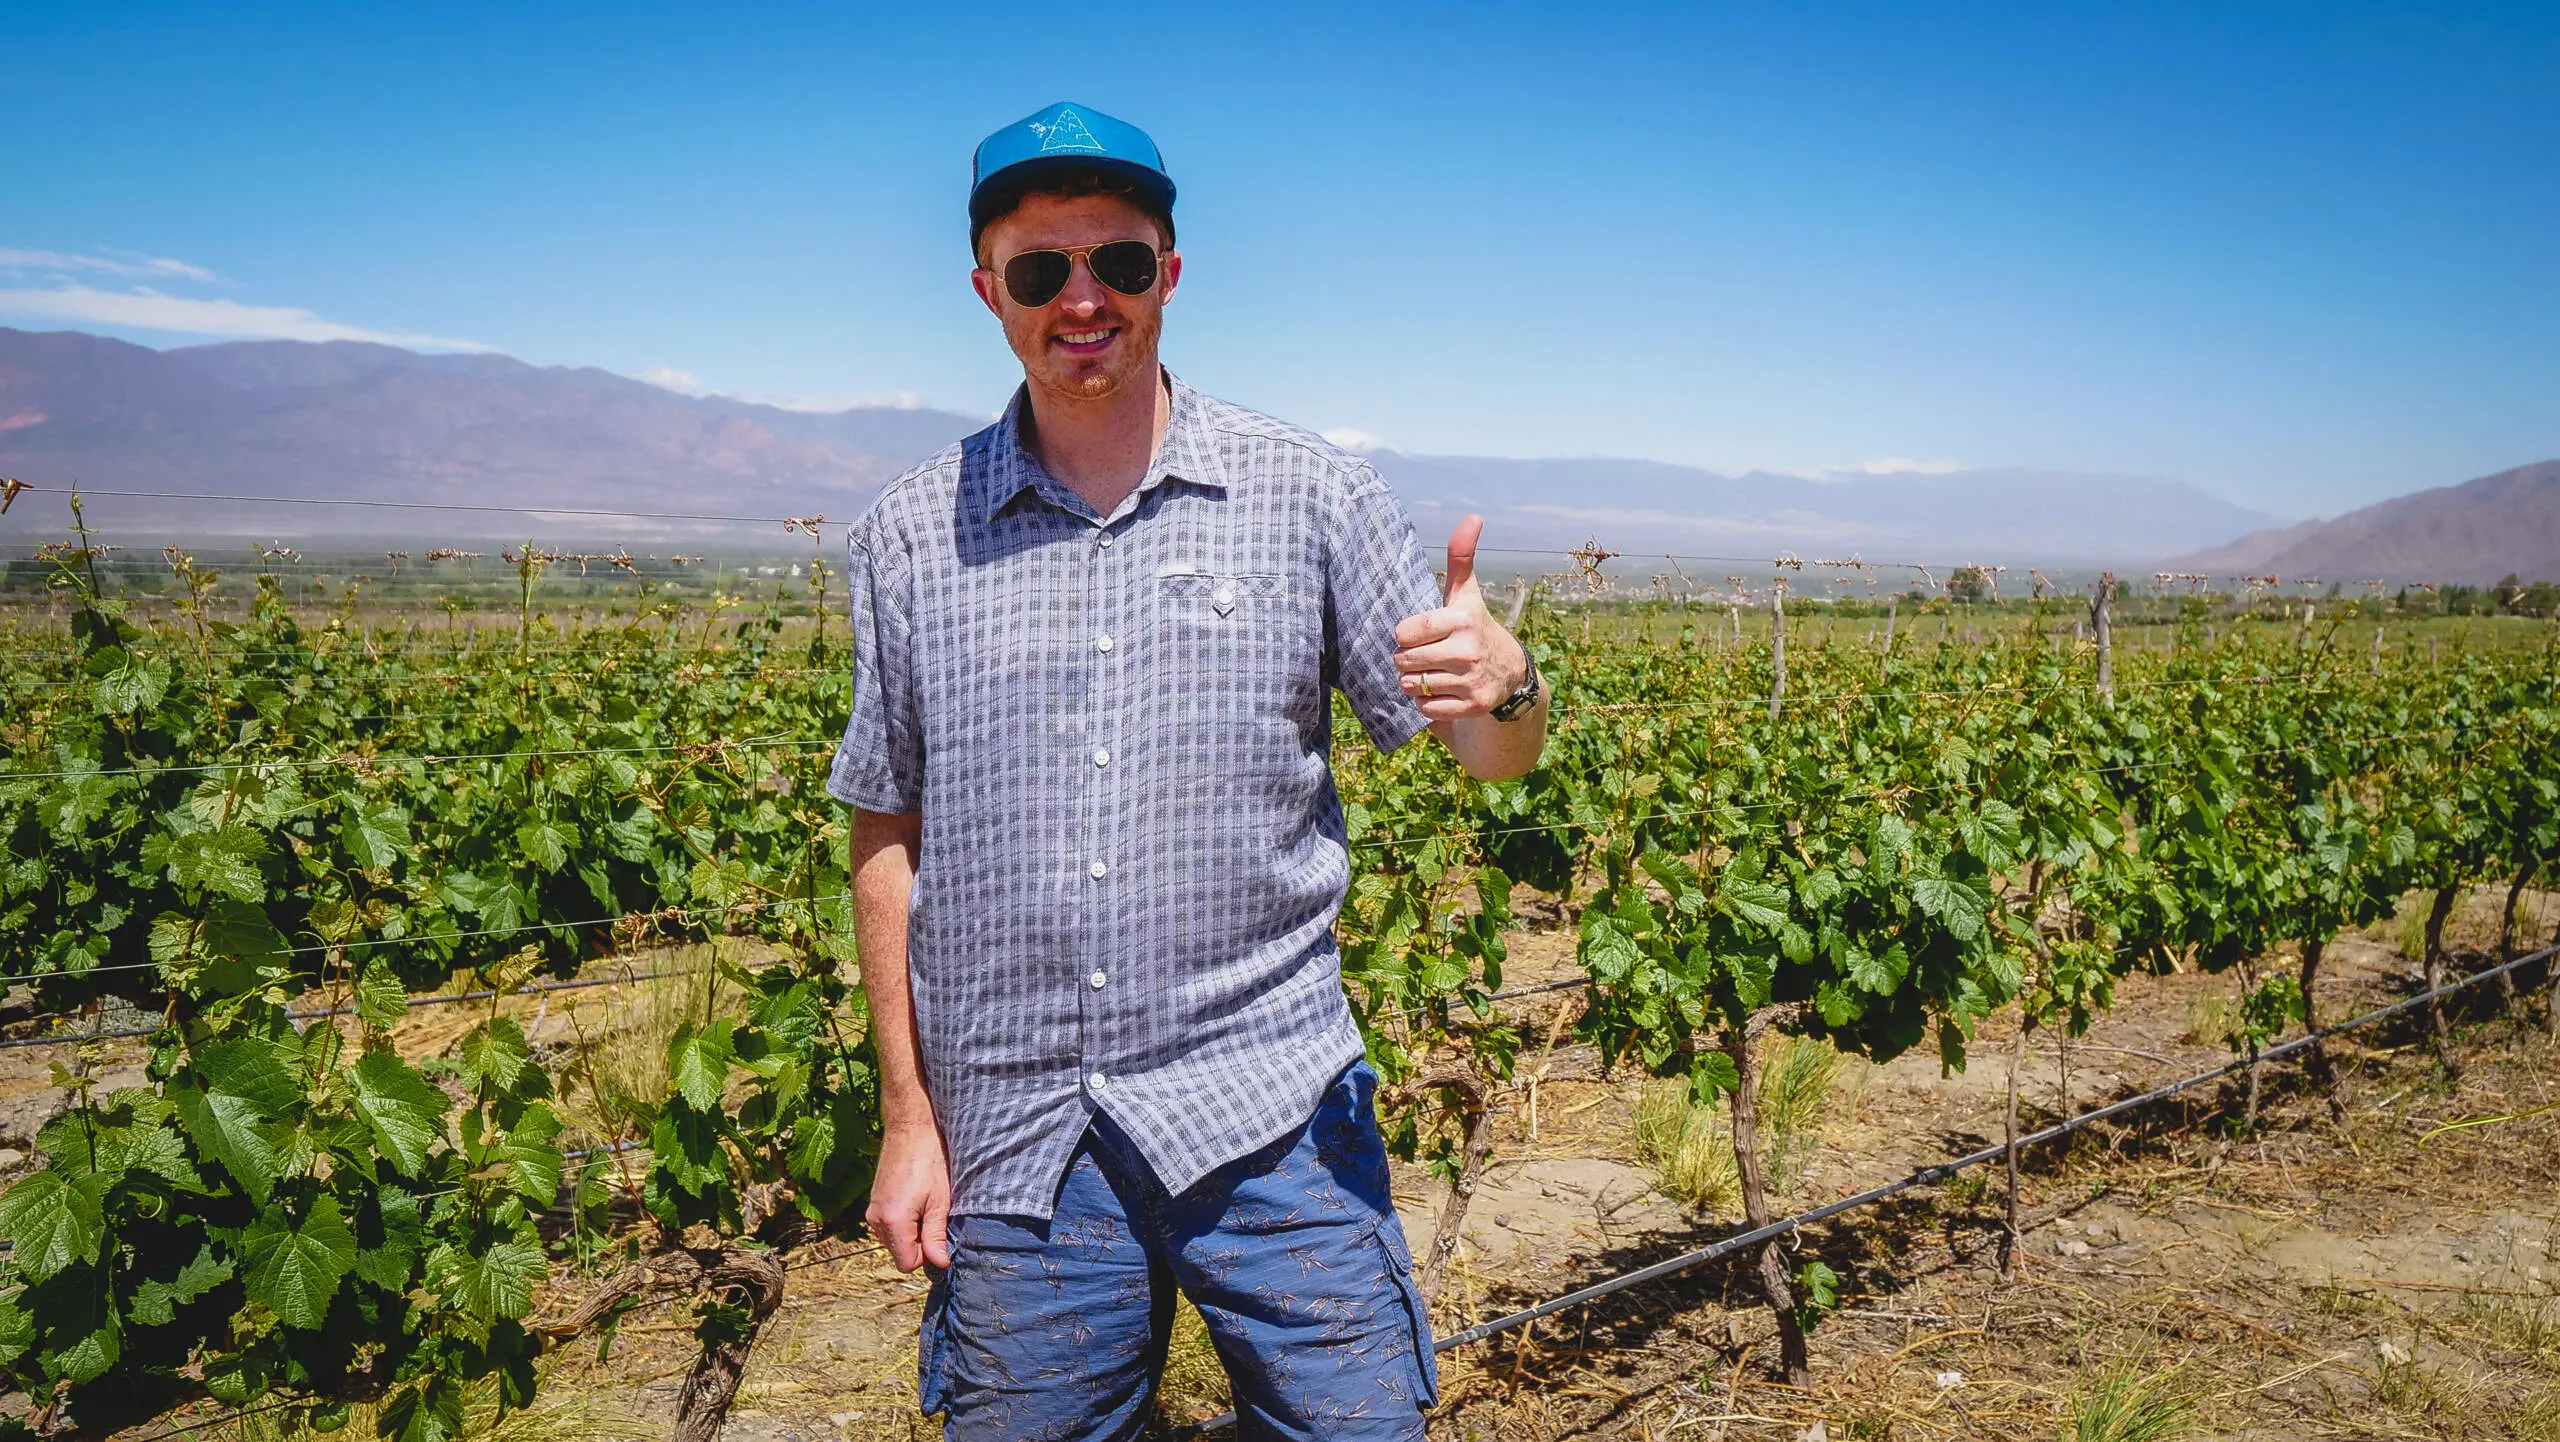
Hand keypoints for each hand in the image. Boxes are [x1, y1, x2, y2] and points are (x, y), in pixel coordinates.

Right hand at [865, 1120, 951, 1270]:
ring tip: (925, 1203)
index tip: (939, 1234)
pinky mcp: (873, 1202)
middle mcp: (875, 1220)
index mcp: (891, 1222)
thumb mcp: (940, 1202)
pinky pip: (889, 1226)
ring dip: (912, 1231)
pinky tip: (916, 1198)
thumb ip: (936, 1237)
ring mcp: (871, 1211)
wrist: (910, 1128)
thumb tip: (939, 1264)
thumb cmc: (930, 1160)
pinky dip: (903, 1221)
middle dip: (919, 1242)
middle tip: (934, 1214)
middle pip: (900, 1252)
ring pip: (894, 1240)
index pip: (907, 1263)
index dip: (927, 1255)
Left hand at [1394, 515, 1530, 720]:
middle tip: (1423, 655)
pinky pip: (1425, 708)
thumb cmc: (1474, 625)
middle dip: (1406, 659)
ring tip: (1430, 671)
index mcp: (1463, 619)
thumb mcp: (1466, 593)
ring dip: (1413, 682)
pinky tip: (1440, 690)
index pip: (1406, 631)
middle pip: (1405, 660)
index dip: (1406, 634)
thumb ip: (1461, 556)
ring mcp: (1471, 680)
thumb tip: (1474, 516)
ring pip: (1412, 685)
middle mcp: (1468, 650)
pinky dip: (1425, 703)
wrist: (1509, 671)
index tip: (1418, 633)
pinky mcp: (1472, 706)